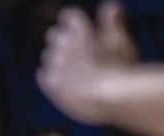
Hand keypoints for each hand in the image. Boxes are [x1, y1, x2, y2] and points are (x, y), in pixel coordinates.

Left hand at [38, 3, 133, 123]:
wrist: (108, 98)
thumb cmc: (120, 67)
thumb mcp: (121, 40)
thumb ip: (112, 21)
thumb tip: (111, 4)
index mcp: (78, 27)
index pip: (68, 15)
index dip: (73, 20)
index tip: (78, 25)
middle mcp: (62, 42)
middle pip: (53, 34)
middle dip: (62, 38)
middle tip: (75, 48)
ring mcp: (54, 63)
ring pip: (48, 54)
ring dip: (56, 57)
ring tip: (71, 67)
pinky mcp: (49, 82)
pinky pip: (42, 73)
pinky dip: (50, 74)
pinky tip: (61, 80)